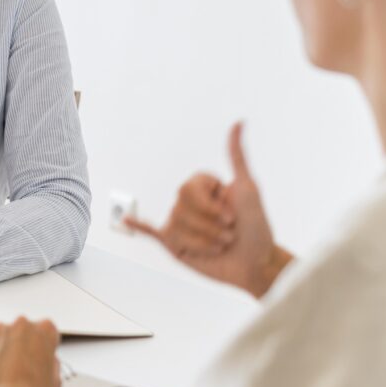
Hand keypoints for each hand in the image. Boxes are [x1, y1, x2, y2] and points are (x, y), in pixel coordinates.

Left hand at [0, 317, 59, 386]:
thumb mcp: (55, 381)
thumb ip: (52, 362)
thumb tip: (45, 360)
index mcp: (45, 329)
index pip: (44, 331)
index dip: (39, 348)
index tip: (35, 358)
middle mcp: (22, 323)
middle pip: (21, 331)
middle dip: (19, 346)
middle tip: (16, 369)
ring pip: (0, 337)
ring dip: (0, 350)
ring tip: (0, 375)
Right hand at [126, 122, 291, 297]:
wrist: (257, 264)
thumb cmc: (256, 227)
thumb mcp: (247, 187)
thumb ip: (236, 155)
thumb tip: (239, 122)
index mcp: (202, 187)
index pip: (190, 189)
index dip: (211, 206)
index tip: (233, 215)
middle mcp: (189, 203)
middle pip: (183, 209)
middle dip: (210, 226)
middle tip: (229, 232)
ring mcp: (180, 223)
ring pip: (178, 228)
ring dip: (204, 242)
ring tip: (220, 245)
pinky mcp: (175, 243)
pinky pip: (151, 231)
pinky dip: (138, 224)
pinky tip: (128, 218)